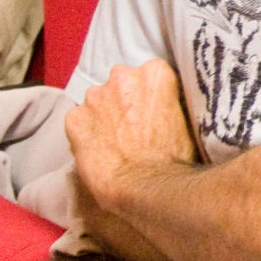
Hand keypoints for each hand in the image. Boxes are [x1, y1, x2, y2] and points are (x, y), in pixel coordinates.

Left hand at [65, 60, 196, 207]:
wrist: (147, 188)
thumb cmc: (175, 159)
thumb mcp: (186, 120)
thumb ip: (170, 103)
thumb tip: (165, 107)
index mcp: (155, 72)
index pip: (152, 76)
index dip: (152, 97)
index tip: (154, 114)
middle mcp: (122, 75)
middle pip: (123, 84)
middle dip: (126, 101)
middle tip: (134, 129)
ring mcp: (94, 96)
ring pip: (99, 102)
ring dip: (105, 116)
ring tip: (115, 143)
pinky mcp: (74, 119)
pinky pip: (79, 122)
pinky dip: (86, 134)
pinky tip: (98, 151)